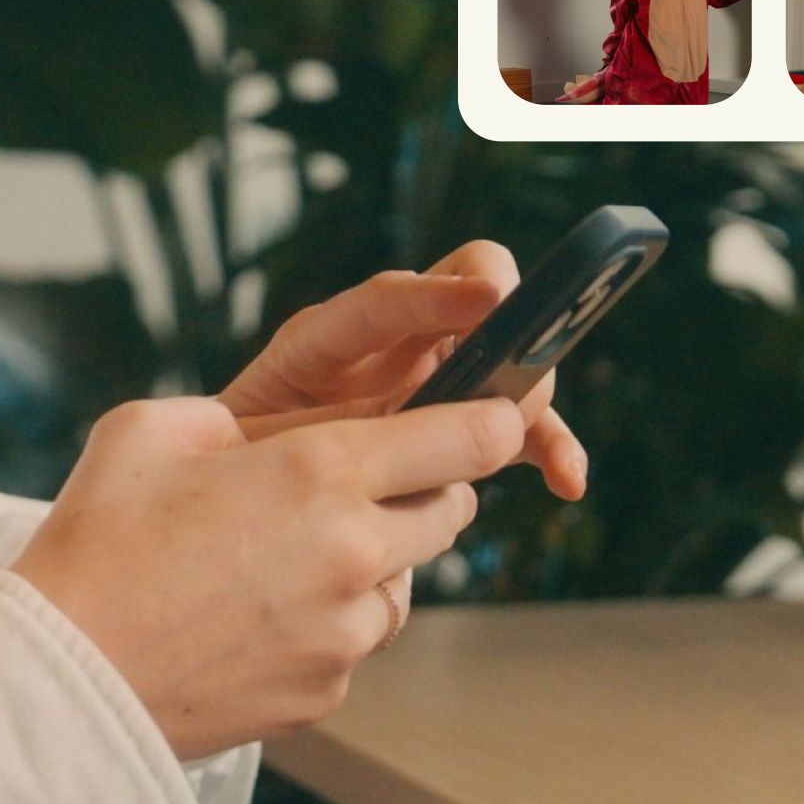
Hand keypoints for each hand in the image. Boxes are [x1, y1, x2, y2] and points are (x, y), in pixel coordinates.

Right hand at [17, 396, 527, 757]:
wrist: (63, 677)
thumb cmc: (96, 544)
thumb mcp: (156, 429)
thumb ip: (241, 416)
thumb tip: (276, 431)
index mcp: (321, 470)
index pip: (471, 435)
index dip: (492, 418)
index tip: (494, 412)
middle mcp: (354, 551)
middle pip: (454, 508)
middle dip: (424, 486)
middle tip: (358, 480)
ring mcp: (345, 630)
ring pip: (407, 580)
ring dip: (375, 559)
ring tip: (290, 553)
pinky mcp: (328, 689)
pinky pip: (358, 641)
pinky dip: (332, 621)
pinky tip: (263, 611)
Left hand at [219, 241, 587, 499]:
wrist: (238, 508)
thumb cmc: (235, 470)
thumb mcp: (246, 448)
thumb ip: (291, 441)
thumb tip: (337, 454)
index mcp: (325, 339)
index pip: (385, 299)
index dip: (437, 295)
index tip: (491, 296)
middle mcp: (389, 346)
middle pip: (472, 301)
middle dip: (506, 331)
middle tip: (517, 379)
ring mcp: (431, 383)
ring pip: (504, 364)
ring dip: (536, 393)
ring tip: (550, 444)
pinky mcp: (458, 427)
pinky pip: (514, 428)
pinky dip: (548, 447)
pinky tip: (568, 480)